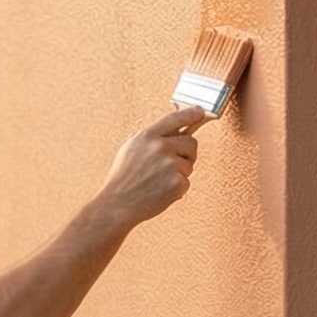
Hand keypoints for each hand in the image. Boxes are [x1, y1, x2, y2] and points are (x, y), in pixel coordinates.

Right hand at [99, 105, 207, 223]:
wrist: (117, 204)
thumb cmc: (122, 178)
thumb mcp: (130, 149)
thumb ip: (150, 137)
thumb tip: (173, 129)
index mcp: (147, 136)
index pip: (175, 118)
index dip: (191, 114)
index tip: (199, 112)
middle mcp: (160, 147)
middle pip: (191, 142)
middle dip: (186, 152)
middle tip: (172, 164)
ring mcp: (170, 165)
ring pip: (189, 164)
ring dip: (179, 173)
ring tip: (158, 180)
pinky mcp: (177, 182)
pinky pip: (187, 181)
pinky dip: (177, 188)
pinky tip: (160, 191)